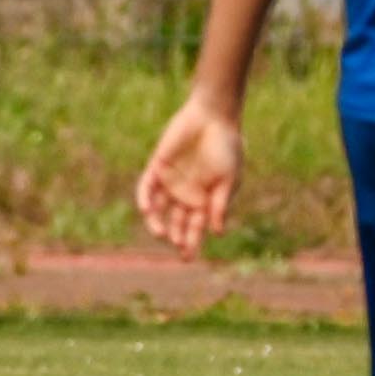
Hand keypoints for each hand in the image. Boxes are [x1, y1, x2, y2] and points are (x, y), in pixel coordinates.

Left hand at [135, 96, 242, 254]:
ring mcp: (170, 182)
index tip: (188, 258)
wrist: (214, 118)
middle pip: (177, 222)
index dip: (192, 242)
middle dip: (177, 238)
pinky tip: (147, 210)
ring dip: (157, 223)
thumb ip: (220, 204)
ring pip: (158, 209)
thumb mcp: (228, 179)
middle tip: (178, 250)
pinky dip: (145, 199)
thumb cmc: (227, 147)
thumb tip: (217, 232)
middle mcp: (185, 194)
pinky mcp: (158, 167)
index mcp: (204, 199)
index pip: (195, 227)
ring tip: (162, 234)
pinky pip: (147, 187)